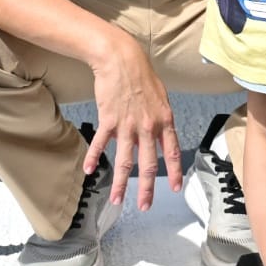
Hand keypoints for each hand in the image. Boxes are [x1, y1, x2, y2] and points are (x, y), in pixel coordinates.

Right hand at [88, 32, 182, 208]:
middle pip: (149, 163)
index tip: (175, 188)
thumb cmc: (142, 75)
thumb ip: (159, 119)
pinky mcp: (109, 120)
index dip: (175, 171)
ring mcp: (128, 125)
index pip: (173, 151)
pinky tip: (89, 171)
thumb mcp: (160, 97)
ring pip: (125, 160)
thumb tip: (155, 136)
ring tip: (117, 200)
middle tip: (145, 206)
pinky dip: (94, 158)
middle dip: (147, 188)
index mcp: (164, 120)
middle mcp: (148, 126)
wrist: (122, 59)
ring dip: (121, 183)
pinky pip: (100, 143)